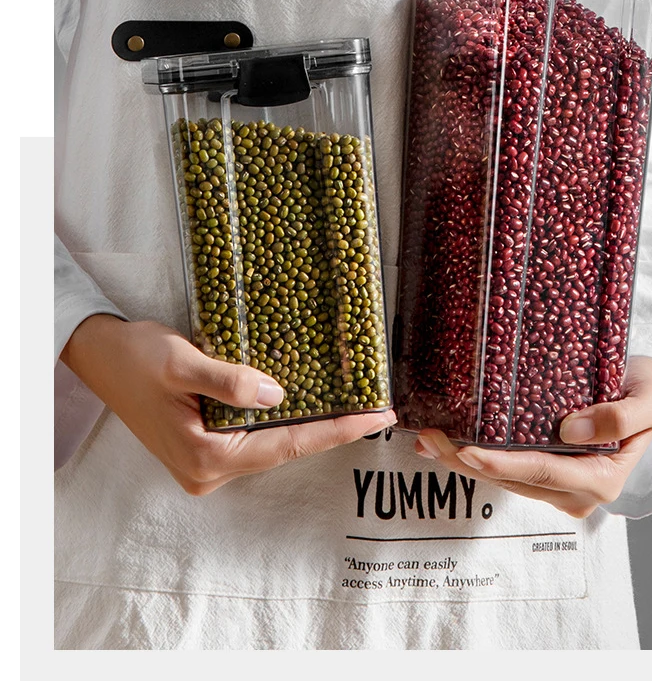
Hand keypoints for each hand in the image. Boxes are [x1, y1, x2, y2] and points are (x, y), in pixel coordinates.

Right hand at [61, 315, 396, 494]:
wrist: (97, 357)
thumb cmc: (135, 357)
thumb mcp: (182, 362)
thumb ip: (231, 381)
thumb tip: (279, 395)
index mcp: (205, 457)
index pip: (287, 444)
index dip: (337, 431)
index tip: (376, 419)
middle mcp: (207, 470)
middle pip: (284, 450)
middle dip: (331, 430)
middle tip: (377, 411)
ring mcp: (204, 464)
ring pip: (271, 445)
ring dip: (310, 427)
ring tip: (354, 409)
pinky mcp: (204, 449)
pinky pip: (254, 438)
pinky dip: (284, 423)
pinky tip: (310, 407)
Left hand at [414, 356, 651, 518]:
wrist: (644, 394)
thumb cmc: (647, 393)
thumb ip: (623, 417)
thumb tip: (572, 431)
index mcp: (602, 478)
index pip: (542, 472)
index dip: (502, 464)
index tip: (468, 452)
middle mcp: (577, 491)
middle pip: (512, 480)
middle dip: (467, 462)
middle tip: (429, 438)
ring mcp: (559, 487)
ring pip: (503, 479)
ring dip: (463, 462)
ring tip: (427, 439)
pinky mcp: (545, 476)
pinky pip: (506, 471)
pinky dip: (476, 458)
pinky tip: (446, 445)